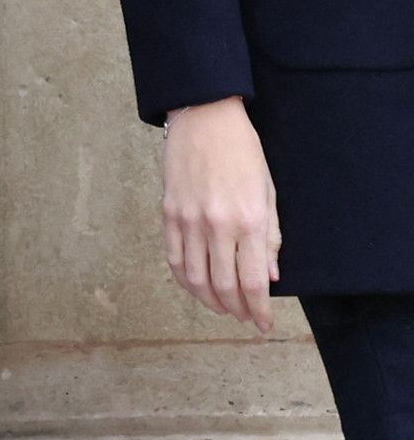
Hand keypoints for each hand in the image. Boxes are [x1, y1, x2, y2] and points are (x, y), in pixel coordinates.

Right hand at [161, 95, 281, 333]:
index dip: (259, 311)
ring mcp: (189, 219)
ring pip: (195, 278)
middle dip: (236, 311)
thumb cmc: (243, 151)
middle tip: (244, 318)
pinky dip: (184, 278)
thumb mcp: (269, 192)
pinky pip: (173, 256)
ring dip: (209, 300)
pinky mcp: (169, 211)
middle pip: (224, 287)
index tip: (264, 324)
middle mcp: (217, 225)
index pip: (254, 283)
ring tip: (221, 307)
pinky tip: (195, 284)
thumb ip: (270, 237)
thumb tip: (270, 277)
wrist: (204, 116)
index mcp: (248, 221)